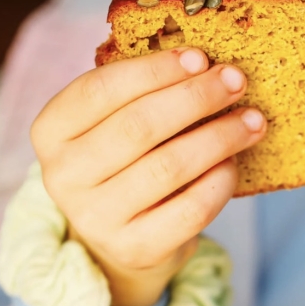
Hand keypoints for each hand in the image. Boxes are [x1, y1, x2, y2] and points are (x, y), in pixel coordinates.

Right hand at [30, 47, 266, 305]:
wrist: (118, 231)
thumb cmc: (123, 160)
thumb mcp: (115, 121)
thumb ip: (145, 93)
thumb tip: (206, 65)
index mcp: (53, 130)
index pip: (100, 89)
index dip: (155, 69)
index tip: (201, 57)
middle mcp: (65, 175)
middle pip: (139, 126)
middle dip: (197, 97)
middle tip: (236, 81)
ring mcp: (97, 217)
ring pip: (169, 166)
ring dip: (220, 136)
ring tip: (252, 120)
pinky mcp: (135, 248)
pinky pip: (191, 209)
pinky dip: (220, 180)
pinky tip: (233, 161)